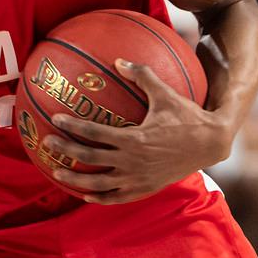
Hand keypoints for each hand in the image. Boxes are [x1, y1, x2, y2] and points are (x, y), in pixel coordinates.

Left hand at [38, 61, 230, 204]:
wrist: (210, 144)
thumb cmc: (187, 116)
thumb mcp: (165, 93)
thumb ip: (141, 75)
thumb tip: (118, 60)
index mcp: (134, 138)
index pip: (94, 133)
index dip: (72, 126)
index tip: (55, 119)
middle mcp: (133, 161)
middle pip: (90, 158)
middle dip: (65, 150)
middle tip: (48, 142)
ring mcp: (138, 178)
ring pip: (99, 182)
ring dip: (75, 178)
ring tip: (57, 171)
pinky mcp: (146, 188)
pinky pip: (118, 196)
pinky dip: (100, 197)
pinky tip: (86, 194)